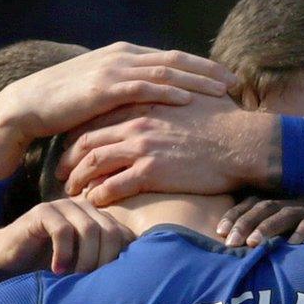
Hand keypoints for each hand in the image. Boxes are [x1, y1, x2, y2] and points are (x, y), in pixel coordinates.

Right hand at [0, 43, 235, 178]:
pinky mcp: (105, 87)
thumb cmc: (64, 105)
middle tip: (236, 83)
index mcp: (124, 56)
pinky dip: (169, 92)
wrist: (29, 105)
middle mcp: (123, 56)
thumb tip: (148, 105)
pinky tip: (189, 101)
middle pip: (176, 61)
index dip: (200, 67)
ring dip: (196, 81)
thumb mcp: (100, 94)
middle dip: (207, 71)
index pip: (170, 58)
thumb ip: (124, 92)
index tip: (225, 78)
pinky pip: (144, 87)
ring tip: (222, 91)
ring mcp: (114, 69)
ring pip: (166, 72)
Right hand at [0, 197, 136, 277]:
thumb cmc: (48, 266)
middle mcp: (86, 209)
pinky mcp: (43, 211)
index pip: (125, 236)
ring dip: (86, 260)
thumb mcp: (82, 267)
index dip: (123, 261)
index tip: (111, 285)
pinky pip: (63, 230)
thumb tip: (138, 285)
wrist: (7, 259)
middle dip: (106, 261)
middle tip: (94, 284)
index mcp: (100, 220)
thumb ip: (105, 266)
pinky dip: (64, 254)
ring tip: (76, 278)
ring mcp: (64, 206)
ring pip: (90, 230)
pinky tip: (58, 270)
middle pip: (111, 232)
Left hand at [58, 98, 280, 204]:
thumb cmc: (225, 123)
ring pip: (93, 163)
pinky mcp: (151, 171)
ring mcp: (142, 147)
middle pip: (87, 140)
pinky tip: (94, 203)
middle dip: (69, 158)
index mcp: (143, 104)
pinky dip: (98, 196)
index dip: (80, 133)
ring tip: (71, 192)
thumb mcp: (191, 100)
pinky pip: (112, 186)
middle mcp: (136, 124)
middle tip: (61, 173)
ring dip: (78, 180)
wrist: (243, 142)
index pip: (98, 116)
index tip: (72, 147)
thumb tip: (168, 103)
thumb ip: (169, 100)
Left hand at [217, 195, 303, 247]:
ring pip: (287, 211)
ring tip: (253, 244)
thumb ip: (273, 247)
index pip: (254, 204)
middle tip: (229, 242)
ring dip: (268, 227)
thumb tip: (243, 258)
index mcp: (286, 206)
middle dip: (244, 222)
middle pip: (265, 205)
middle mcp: (299, 203)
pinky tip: (293, 245)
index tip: (218, 232)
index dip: (235, 215)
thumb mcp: (293, 248)